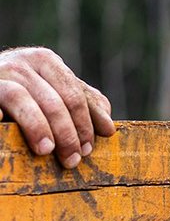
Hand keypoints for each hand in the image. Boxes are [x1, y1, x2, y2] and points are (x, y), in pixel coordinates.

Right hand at [0, 47, 114, 167]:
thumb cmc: (23, 92)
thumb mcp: (53, 91)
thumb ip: (82, 103)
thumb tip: (108, 128)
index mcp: (45, 61)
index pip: (74, 94)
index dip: (84, 124)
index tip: (89, 149)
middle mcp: (21, 63)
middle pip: (53, 100)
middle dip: (67, 133)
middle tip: (73, 159)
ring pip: (22, 99)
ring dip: (38, 127)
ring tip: (47, 150)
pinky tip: (2, 122)